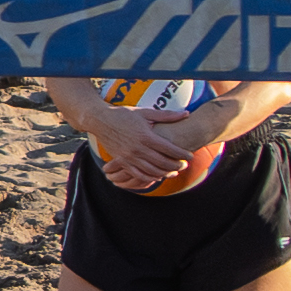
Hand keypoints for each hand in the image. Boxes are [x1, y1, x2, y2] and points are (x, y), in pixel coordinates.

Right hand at [87, 108, 210, 190]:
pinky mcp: (122, 161)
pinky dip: (149, 178)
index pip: (169, 148)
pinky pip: (138, 174)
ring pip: (152, 171)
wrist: (100, 120)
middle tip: (185, 166)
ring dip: (165, 173)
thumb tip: (185, 114)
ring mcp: (129, 157)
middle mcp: (138, 148)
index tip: (190, 156)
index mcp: (146, 136)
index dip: (181, 153)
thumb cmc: (123, 114)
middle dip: (176, 165)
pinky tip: (157, 177)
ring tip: (174, 172)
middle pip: (162, 162)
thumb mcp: (145, 113)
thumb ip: (166, 115)